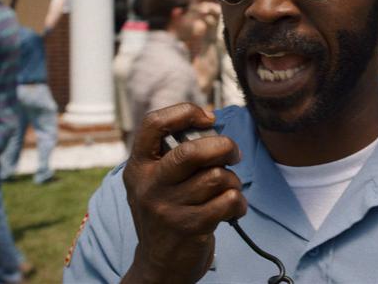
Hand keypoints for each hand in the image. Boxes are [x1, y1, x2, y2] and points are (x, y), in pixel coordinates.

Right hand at [121, 103, 245, 283]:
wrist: (159, 265)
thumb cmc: (167, 212)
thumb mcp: (156, 181)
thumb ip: (175, 154)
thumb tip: (212, 123)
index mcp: (139, 166)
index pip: (154, 123)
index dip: (185, 112)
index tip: (208, 118)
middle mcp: (148, 185)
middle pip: (192, 151)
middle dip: (224, 146)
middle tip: (233, 153)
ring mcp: (167, 208)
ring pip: (217, 176)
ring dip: (232, 180)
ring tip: (228, 189)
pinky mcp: (189, 228)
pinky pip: (228, 200)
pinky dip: (238, 202)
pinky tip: (232, 209)